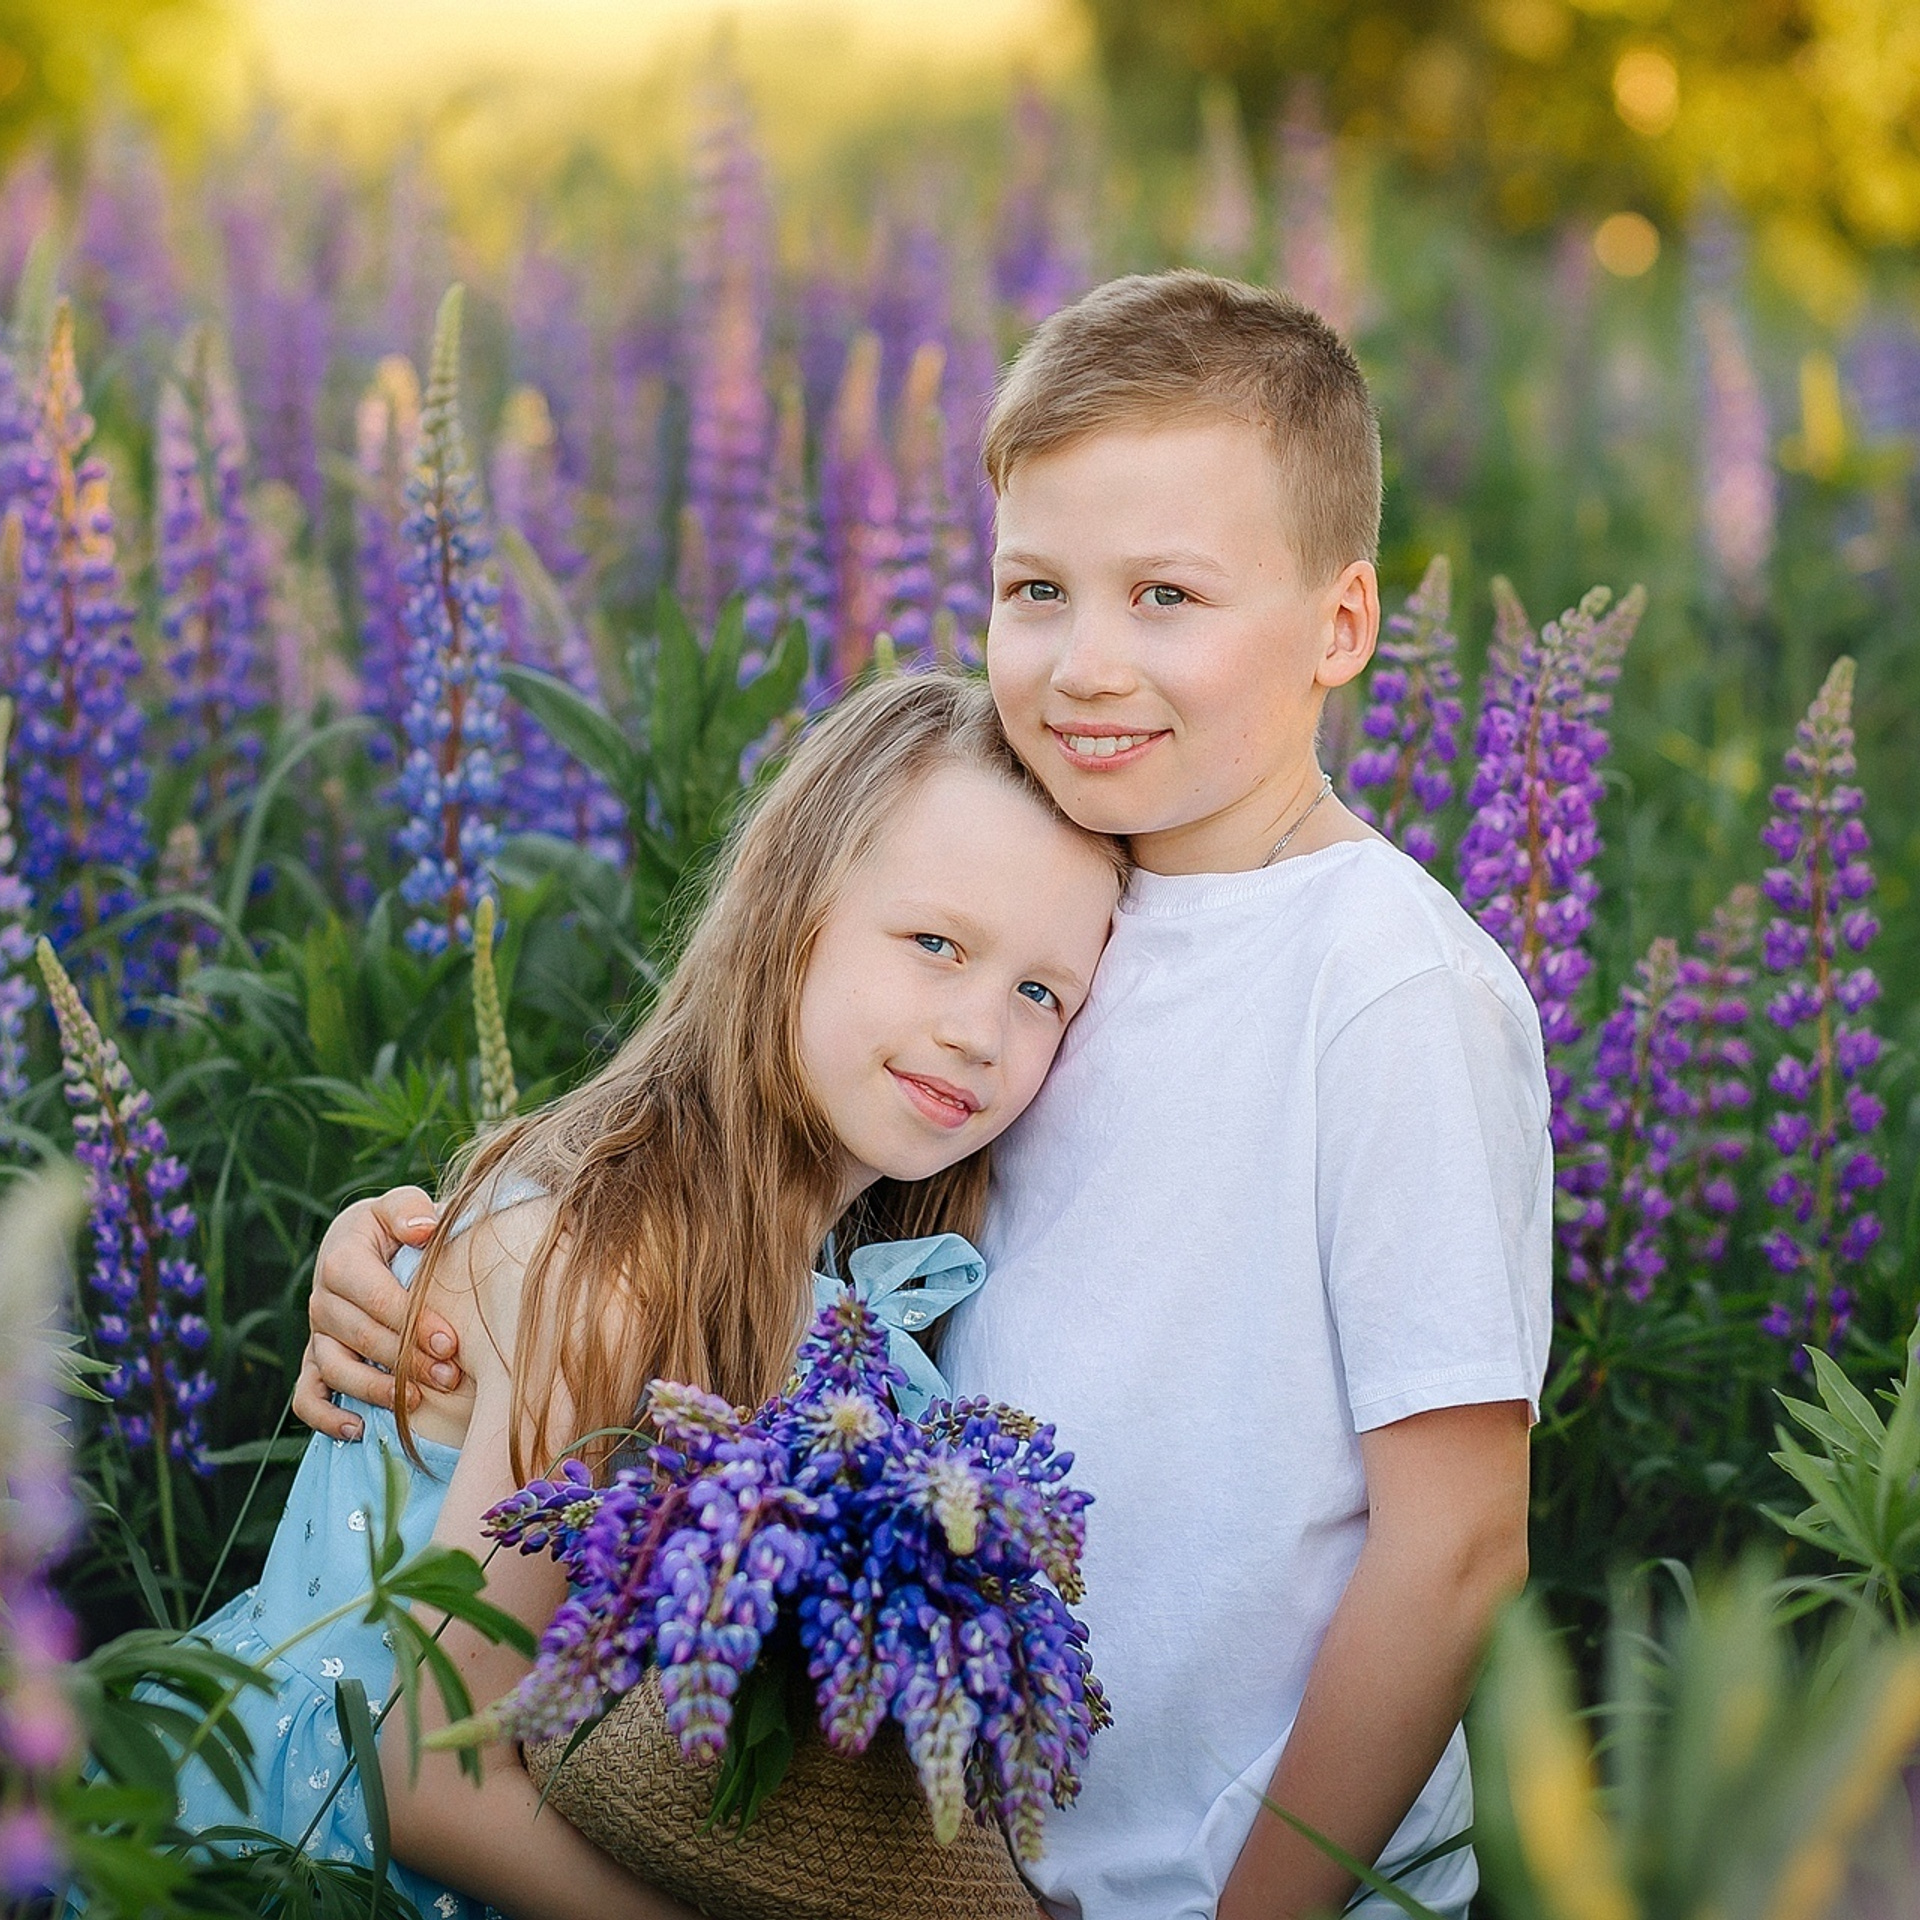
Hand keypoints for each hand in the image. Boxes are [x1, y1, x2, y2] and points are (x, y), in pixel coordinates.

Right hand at [291, 1187, 462, 1439]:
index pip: (375, 1298)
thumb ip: (409, 1211)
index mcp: (341, 1261)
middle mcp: (322, 1301)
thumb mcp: (401, 1207)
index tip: (450, 1342)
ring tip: (417, 1401)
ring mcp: (317, 1334)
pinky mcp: (315, 1360)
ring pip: (335, 1370)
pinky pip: (306, 1396)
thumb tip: (424, 1229)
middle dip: (406, 1361)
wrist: (368, 1243)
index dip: (412, 1323)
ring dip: (375, 1390)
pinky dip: (324, 1417)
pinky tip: (358, 1431)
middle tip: (449, 1375)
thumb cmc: (395, 1227)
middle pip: (360, 1338)